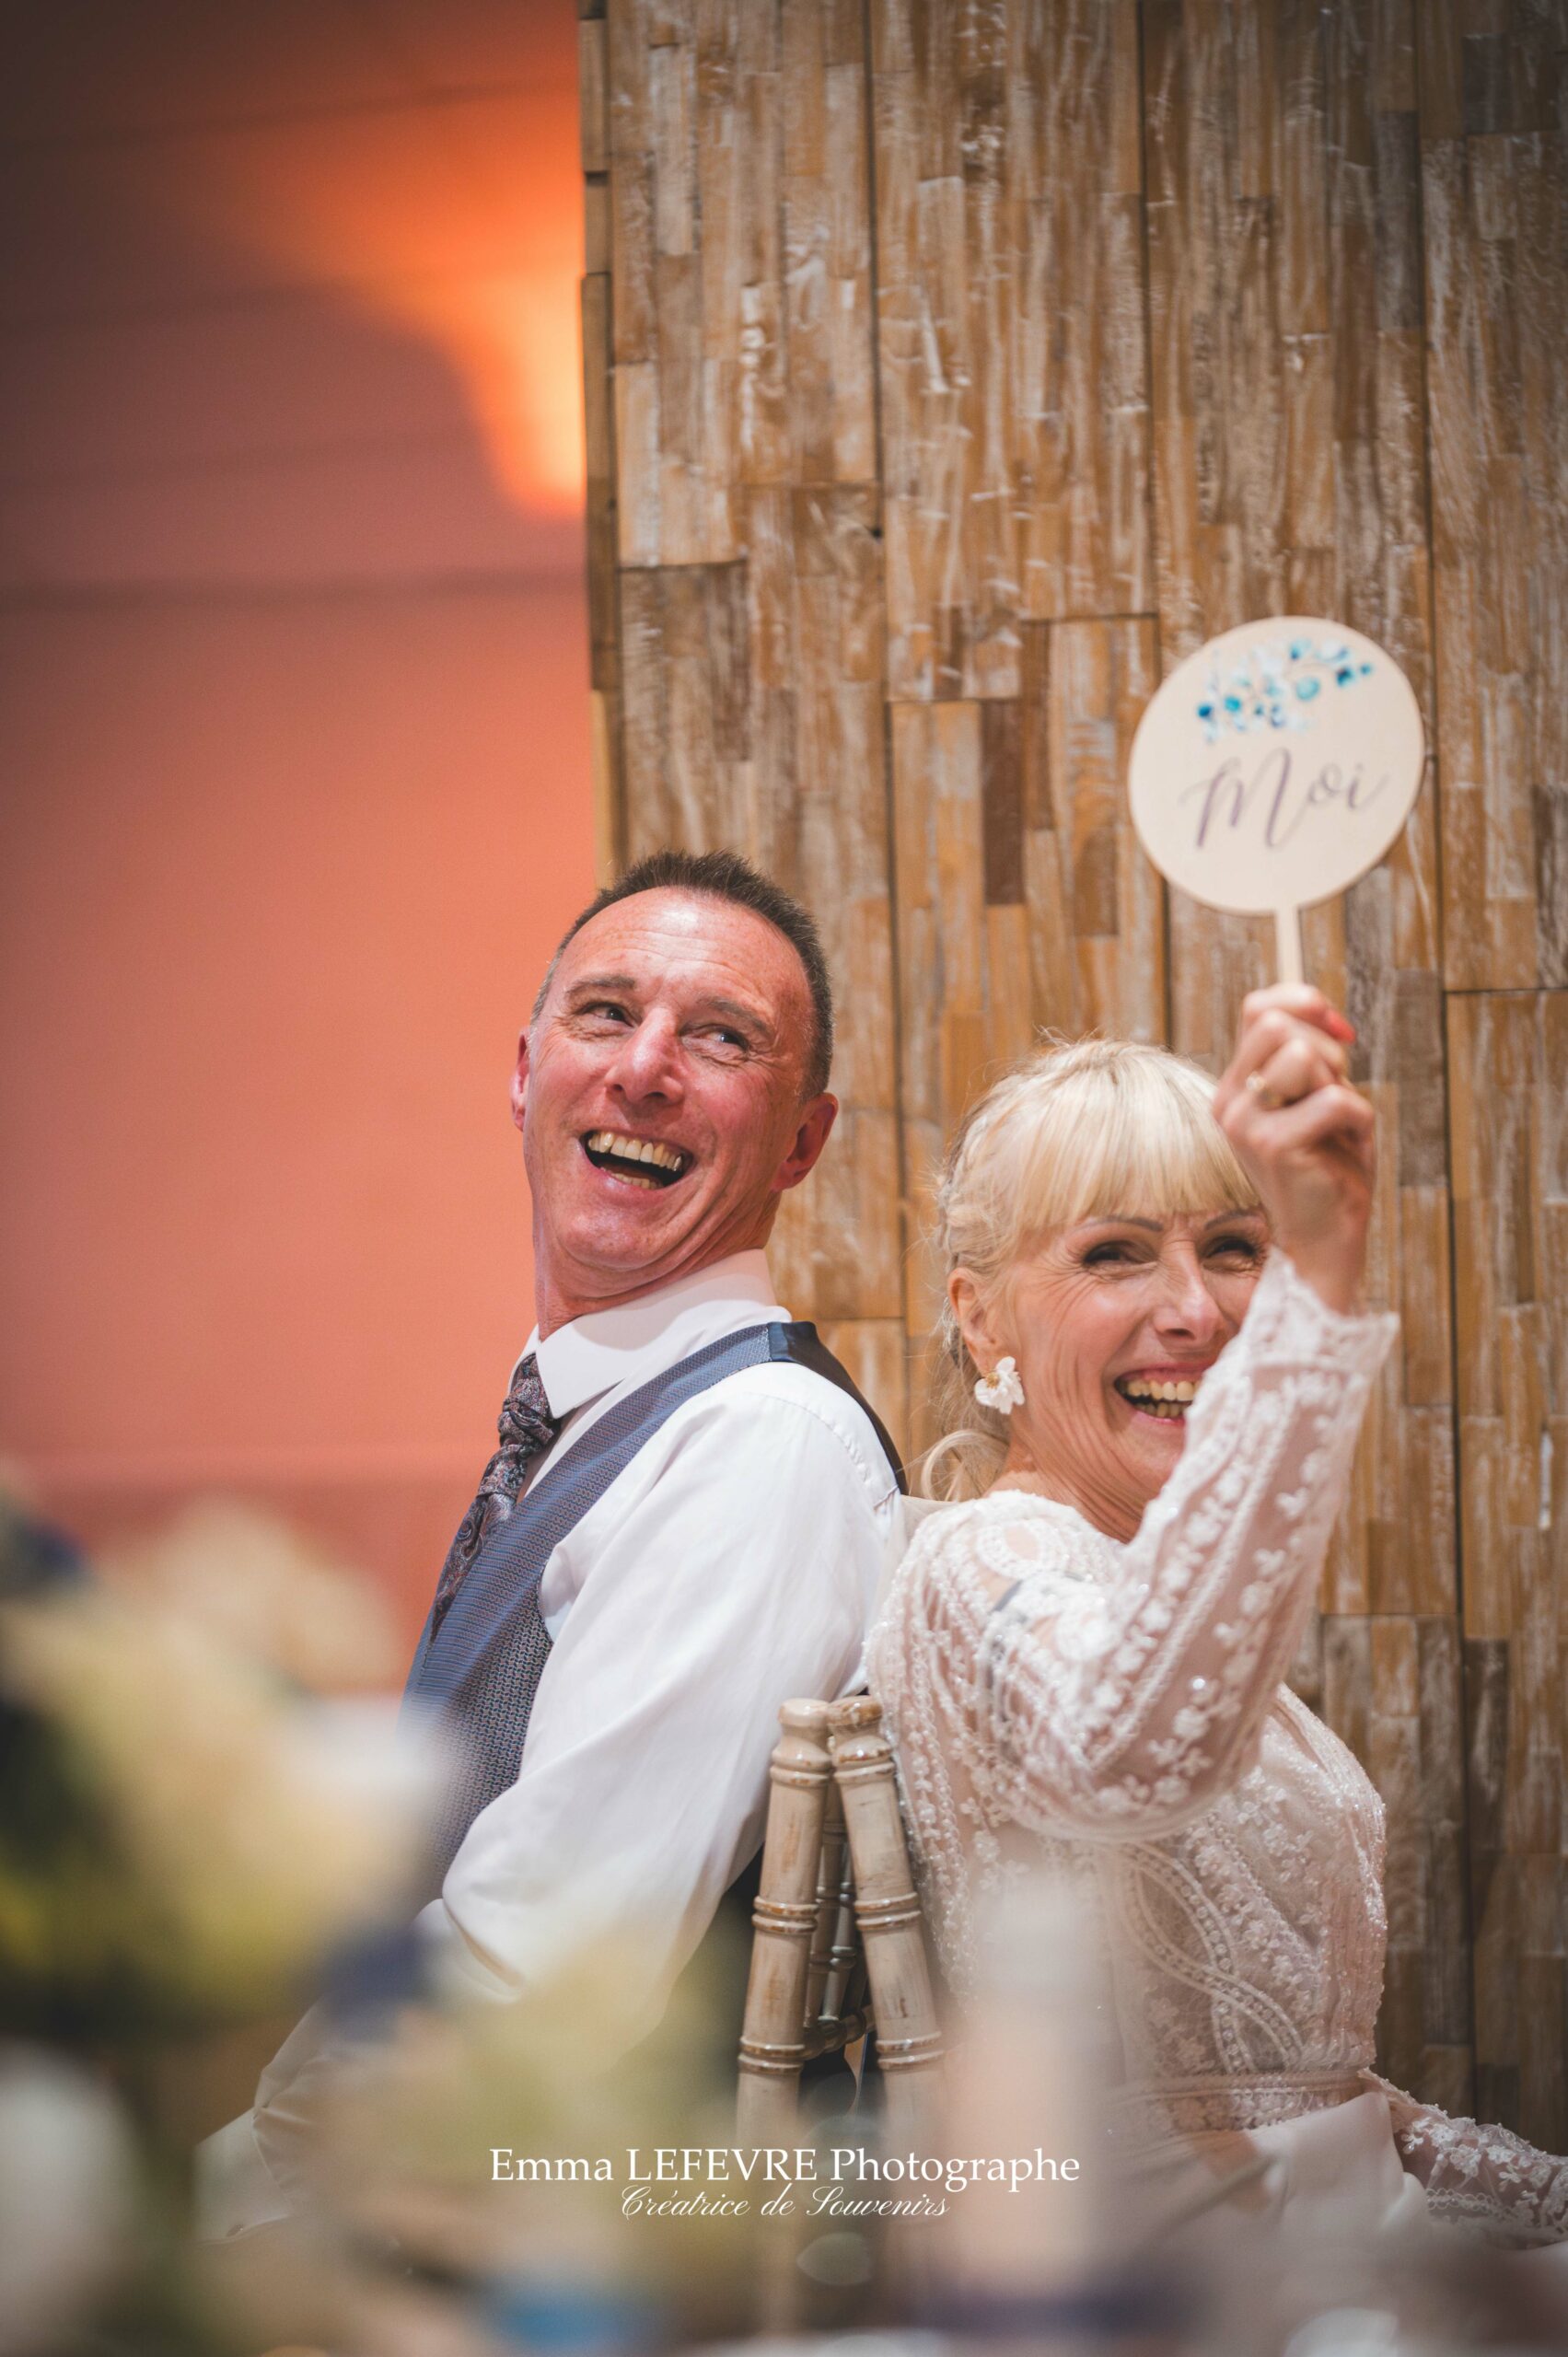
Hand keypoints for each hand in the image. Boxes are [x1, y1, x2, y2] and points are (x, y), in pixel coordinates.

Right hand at [1212, 985, 1373, 1314]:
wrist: (1325, 1241)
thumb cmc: (1330, 1169)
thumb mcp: (1318, 1098)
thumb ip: (1310, 1056)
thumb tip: (1321, 1008)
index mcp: (1237, 1086)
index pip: (1258, 1007)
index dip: (1306, 1003)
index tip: (1341, 1033)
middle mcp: (1230, 1100)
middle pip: (1277, 1023)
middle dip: (1328, 1051)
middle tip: (1336, 1097)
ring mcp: (1244, 1122)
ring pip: (1303, 1055)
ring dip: (1342, 1085)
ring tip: (1338, 1126)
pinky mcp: (1271, 1145)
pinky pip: (1335, 1100)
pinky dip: (1360, 1120)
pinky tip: (1348, 1147)